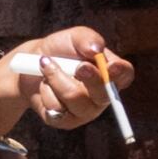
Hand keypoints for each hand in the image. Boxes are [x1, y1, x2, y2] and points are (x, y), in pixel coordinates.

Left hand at [7, 27, 127, 129]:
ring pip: (75, 99)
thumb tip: (96, 50)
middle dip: (89, 78)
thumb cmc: (60, 49)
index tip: (110, 66)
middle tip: (78, 66)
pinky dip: (45, 91)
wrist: (32, 64)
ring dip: (56, 78)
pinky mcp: (65, 122)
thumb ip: (87, 38)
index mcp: (110, 73)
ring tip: (47, 66)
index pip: (125, 75)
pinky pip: (56, 109)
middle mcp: (101, 96)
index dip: (120, 73)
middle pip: (104, 95)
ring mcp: (84, 111)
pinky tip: (45, 85)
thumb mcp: (73, 37)